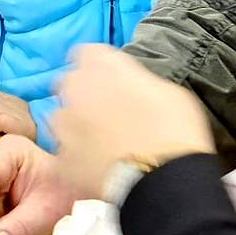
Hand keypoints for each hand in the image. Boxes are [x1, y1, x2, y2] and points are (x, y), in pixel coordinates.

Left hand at [51, 45, 213, 198]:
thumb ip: (136, 80)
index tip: (111, 81)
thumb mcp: (166, 90)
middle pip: (71, 83)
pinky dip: (76, 156)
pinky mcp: (60, 158)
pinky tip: (96, 166)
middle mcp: (75, 88)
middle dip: (84, 94)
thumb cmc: (175, 130)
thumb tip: (129, 84)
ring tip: (100, 143)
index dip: (99, 67)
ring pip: (62, 117)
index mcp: (102, 66)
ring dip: (76, 124)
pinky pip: (64, 151)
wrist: (165, 181)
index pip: (88, 53)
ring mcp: (63, 124)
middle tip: (108, 113)